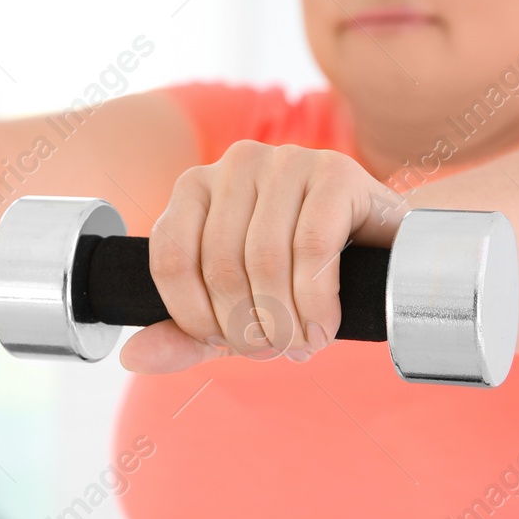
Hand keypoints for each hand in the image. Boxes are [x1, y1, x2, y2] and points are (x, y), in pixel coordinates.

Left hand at [123, 141, 407, 373]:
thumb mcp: (236, 311)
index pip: (171, 260)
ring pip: (264, 259)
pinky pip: (312, 248)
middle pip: (220, 265)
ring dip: (284, 321)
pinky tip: (323, 326)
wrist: (385, 253)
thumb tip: (133, 356)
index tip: (224, 343)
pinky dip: (315, 302)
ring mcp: (287, 161)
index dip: (195, 317)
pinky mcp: (336, 171)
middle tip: (273, 350)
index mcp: (196, 187)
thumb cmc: (300, 279)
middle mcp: (236, 162)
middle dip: (247, 327)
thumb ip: (186, 335)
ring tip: (301, 344)